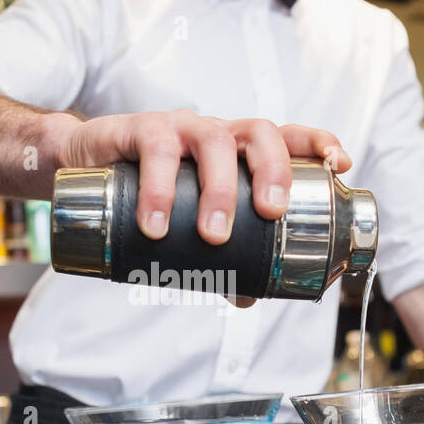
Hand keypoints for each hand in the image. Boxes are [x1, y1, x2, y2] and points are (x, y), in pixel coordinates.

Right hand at [59, 108, 351, 243]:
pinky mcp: (137, 130)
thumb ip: (219, 255)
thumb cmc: (150, 188)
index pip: (287, 135)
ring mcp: (179, 127)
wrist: (84, 164)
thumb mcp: (188, 221)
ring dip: (217, 189)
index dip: (318, 143)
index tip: (338, 165)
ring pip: (211, 139)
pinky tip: (156, 224)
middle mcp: (215, 133)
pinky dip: (157, 189)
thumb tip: (249, 296)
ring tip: (213, 235)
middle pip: (258, 133)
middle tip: (270, 213)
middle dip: (273, 170)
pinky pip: (155, 150)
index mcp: (237, 151)